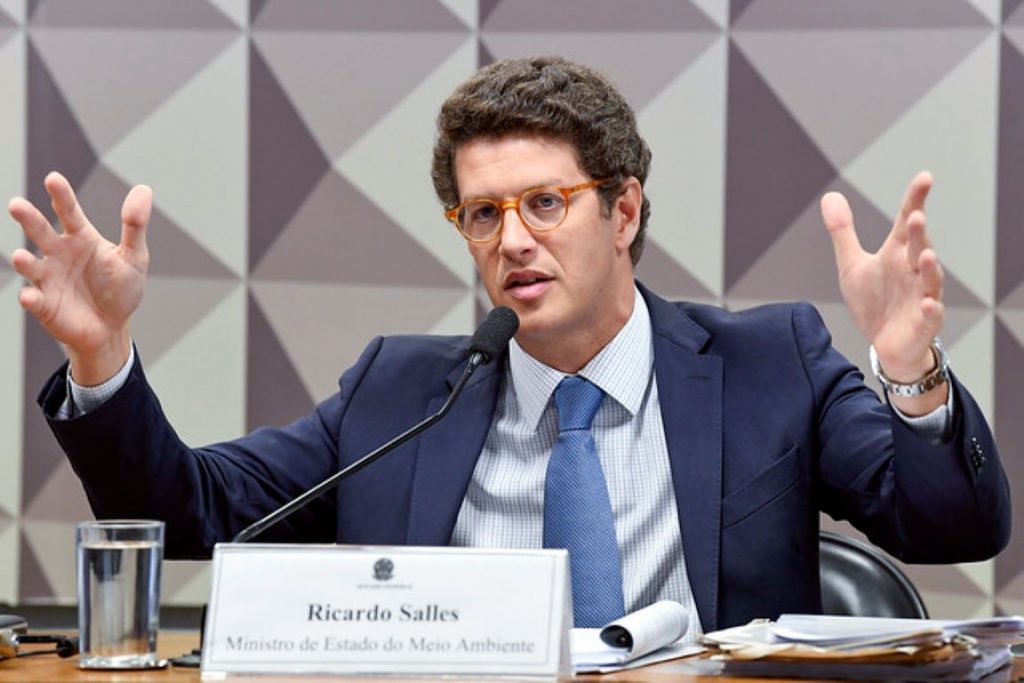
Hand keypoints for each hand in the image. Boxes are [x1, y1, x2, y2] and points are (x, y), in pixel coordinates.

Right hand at [8, 171, 151, 384]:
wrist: (111, 328)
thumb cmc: (121, 288)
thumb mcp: (134, 256)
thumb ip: (135, 224)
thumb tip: (144, 189)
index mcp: (81, 238)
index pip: (69, 211)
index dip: (61, 195)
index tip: (53, 178)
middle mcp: (59, 253)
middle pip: (40, 232)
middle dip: (28, 218)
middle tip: (16, 205)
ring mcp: (48, 278)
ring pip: (30, 264)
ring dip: (24, 261)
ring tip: (20, 256)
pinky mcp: (44, 304)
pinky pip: (34, 299)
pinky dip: (30, 298)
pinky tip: (30, 296)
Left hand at [821, 172, 946, 413]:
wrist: (885, 344)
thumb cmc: (874, 301)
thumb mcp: (852, 264)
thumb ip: (843, 231)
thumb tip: (830, 195)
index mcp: (897, 254)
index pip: (907, 222)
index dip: (915, 200)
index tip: (924, 177)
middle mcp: (913, 271)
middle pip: (918, 247)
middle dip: (919, 233)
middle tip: (916, 216)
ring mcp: (922, 297)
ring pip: (930, 279)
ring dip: (929, 267)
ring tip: (925, 253)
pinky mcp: (923, 324)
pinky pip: (930, 316)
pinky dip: (930, 310)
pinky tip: (928, 304)